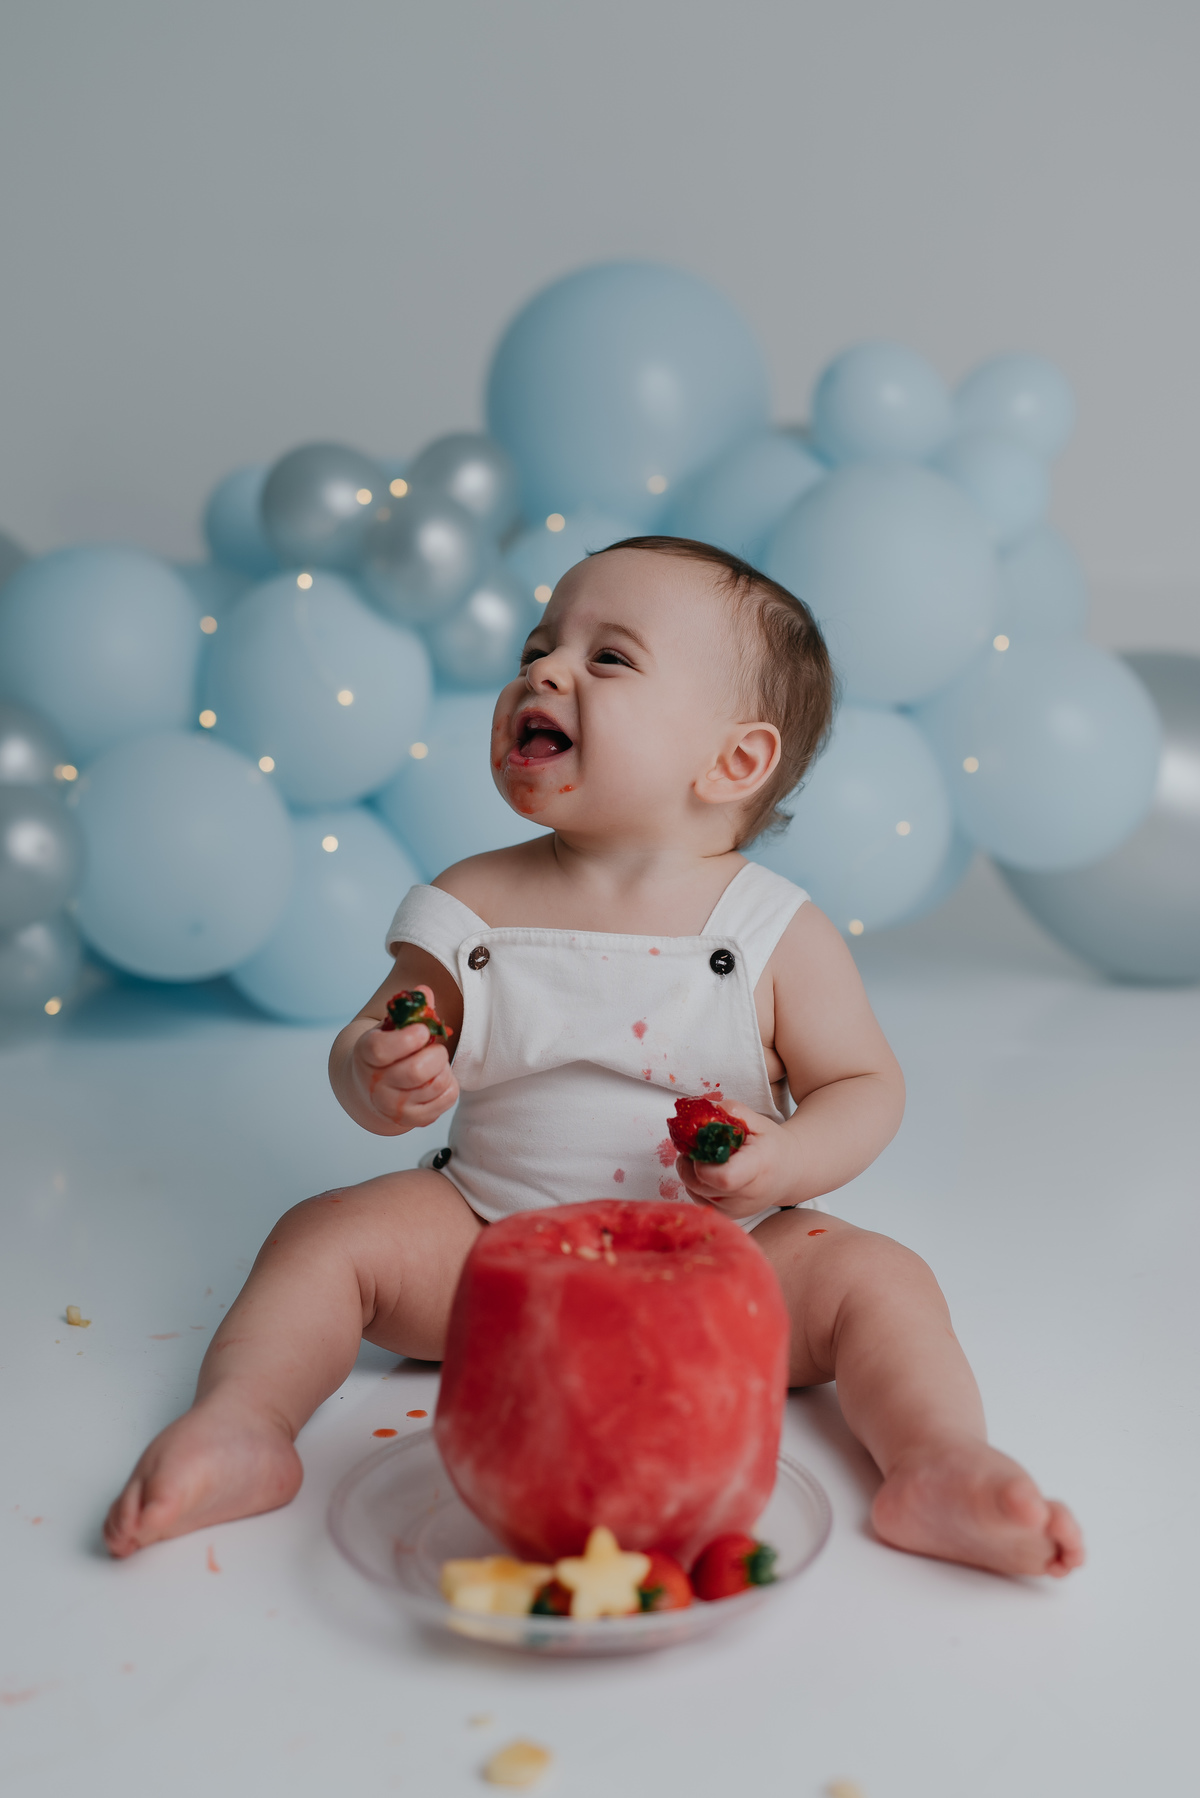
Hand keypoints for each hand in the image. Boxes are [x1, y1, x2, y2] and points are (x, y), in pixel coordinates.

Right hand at [351, 985, 458, 1130]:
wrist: (369, 1088)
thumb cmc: (387, 1049)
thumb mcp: (390, 1026)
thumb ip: (409, 1008)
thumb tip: (424, 991)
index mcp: (365, 1054)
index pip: (381, 1049)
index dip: (407, 1038)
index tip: (422, 1031)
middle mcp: (375, 1084)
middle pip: (416, 1071)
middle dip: (435, 1054)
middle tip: (434, 1048)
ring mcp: (393, 1106)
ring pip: (435, 1085)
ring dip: (444, 1068)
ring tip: (435, 1063)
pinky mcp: (413, 1120)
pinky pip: (447, 1099)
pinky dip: (450, 1085)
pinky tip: (439, 1078)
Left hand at [674, 1102, 798, 1219]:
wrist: (789, 1172)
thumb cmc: (772, 1145)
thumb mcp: (759, 1121)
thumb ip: (733, 1111)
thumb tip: (706, 1109)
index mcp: (759, 1167)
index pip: (724, 1177)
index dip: (704, 1162)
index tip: (704, 1145)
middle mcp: (749, 1194)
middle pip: (702, 1184)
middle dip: (690, 1163)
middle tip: (696, 1147)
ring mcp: (738, 1209)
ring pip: (696, 1192)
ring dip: (690, 1173)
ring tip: (703, 1157)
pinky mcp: (728, 1216)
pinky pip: (698, 1200)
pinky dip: (696, 1185)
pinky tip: (707, 1172)